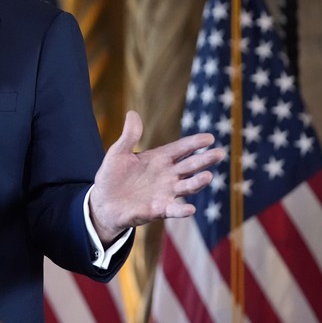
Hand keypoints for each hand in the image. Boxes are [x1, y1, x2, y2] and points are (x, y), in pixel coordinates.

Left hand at [89, 110, 224, 244]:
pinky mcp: (158, 209)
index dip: (194, 143)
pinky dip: (182, 210)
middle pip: (189, 166)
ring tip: (208, 176)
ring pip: (186, 187)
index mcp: (159, 159)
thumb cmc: (112, 176)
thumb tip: (132, 113)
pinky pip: (174, 210)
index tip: (209, 138)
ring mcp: (165, 193)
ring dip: (198, 182)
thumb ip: (129, 136)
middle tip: (219, 153)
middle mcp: (167, 176)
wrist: (102, 202)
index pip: (180, 149)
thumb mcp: (118, 152)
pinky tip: (190, 208)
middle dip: (204, 160)